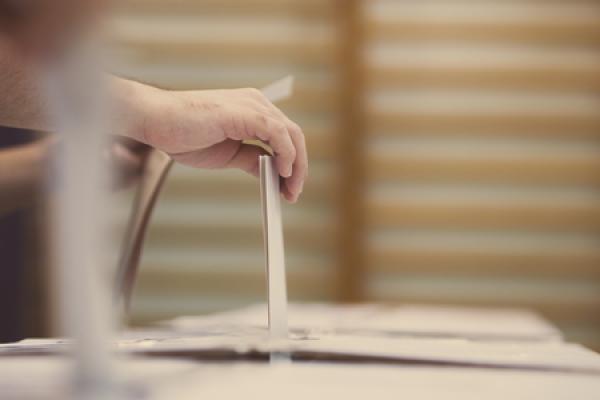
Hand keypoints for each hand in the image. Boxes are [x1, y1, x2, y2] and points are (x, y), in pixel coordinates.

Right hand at [125, 84, 307, 202]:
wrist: (156, 121)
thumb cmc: (184, 134)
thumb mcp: (227, 153)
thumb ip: (251, 159)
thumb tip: (271, 173)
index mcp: (252, 111)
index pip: (285, 136)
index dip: (293, 163)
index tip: (290, 187)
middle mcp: (256, 104)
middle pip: (293, 135)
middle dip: (298, 167)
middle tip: (294, 193)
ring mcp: (251, 106)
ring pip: (290, 134)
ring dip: (295, 165)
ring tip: (291, 188)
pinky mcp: (244, 112)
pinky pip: (277, 133)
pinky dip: (285, 154)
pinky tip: (282, 172)